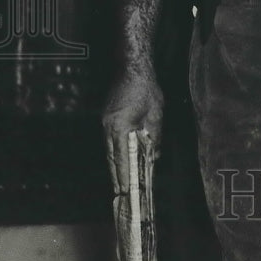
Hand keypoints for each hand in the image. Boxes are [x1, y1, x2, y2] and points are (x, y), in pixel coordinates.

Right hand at [102, 72, 162, 194]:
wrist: (132, 67)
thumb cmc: (145, 88)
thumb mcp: (156, 114)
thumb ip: (154, 137)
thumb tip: (153, 156)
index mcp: (120, 126)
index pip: (121, 157)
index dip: (123, 175)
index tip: (125, 190)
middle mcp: (108, 126)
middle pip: (111, 157)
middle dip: (116, 176)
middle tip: (121, 193)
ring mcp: (104, 122)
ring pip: (109, 149)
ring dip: (114, 165)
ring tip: (120, 182)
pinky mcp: (106, 118)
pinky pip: (109, 140)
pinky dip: (114, 152)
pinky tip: (120, 160)